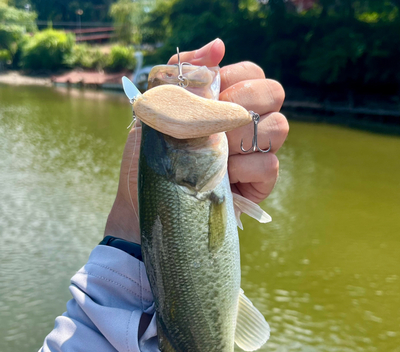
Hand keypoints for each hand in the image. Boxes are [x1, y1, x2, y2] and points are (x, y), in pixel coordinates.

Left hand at [104, 39, 288, 242]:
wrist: (148, 205)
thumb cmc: (152, 158)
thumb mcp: (158, 112)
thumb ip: (185, 76)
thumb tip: (218, 46)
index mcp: (224, 101)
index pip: (251, 72)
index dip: (236, 78)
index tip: (211, 96)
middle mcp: (244, 124)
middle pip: (274, 92)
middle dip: (244, 102)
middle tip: (215, 123)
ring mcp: (253, 153)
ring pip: (279, 127)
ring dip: (241, 138)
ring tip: (216, 153)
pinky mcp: (258, 183)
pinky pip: (269, 165)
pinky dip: (244, 169)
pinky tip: (223, 177)